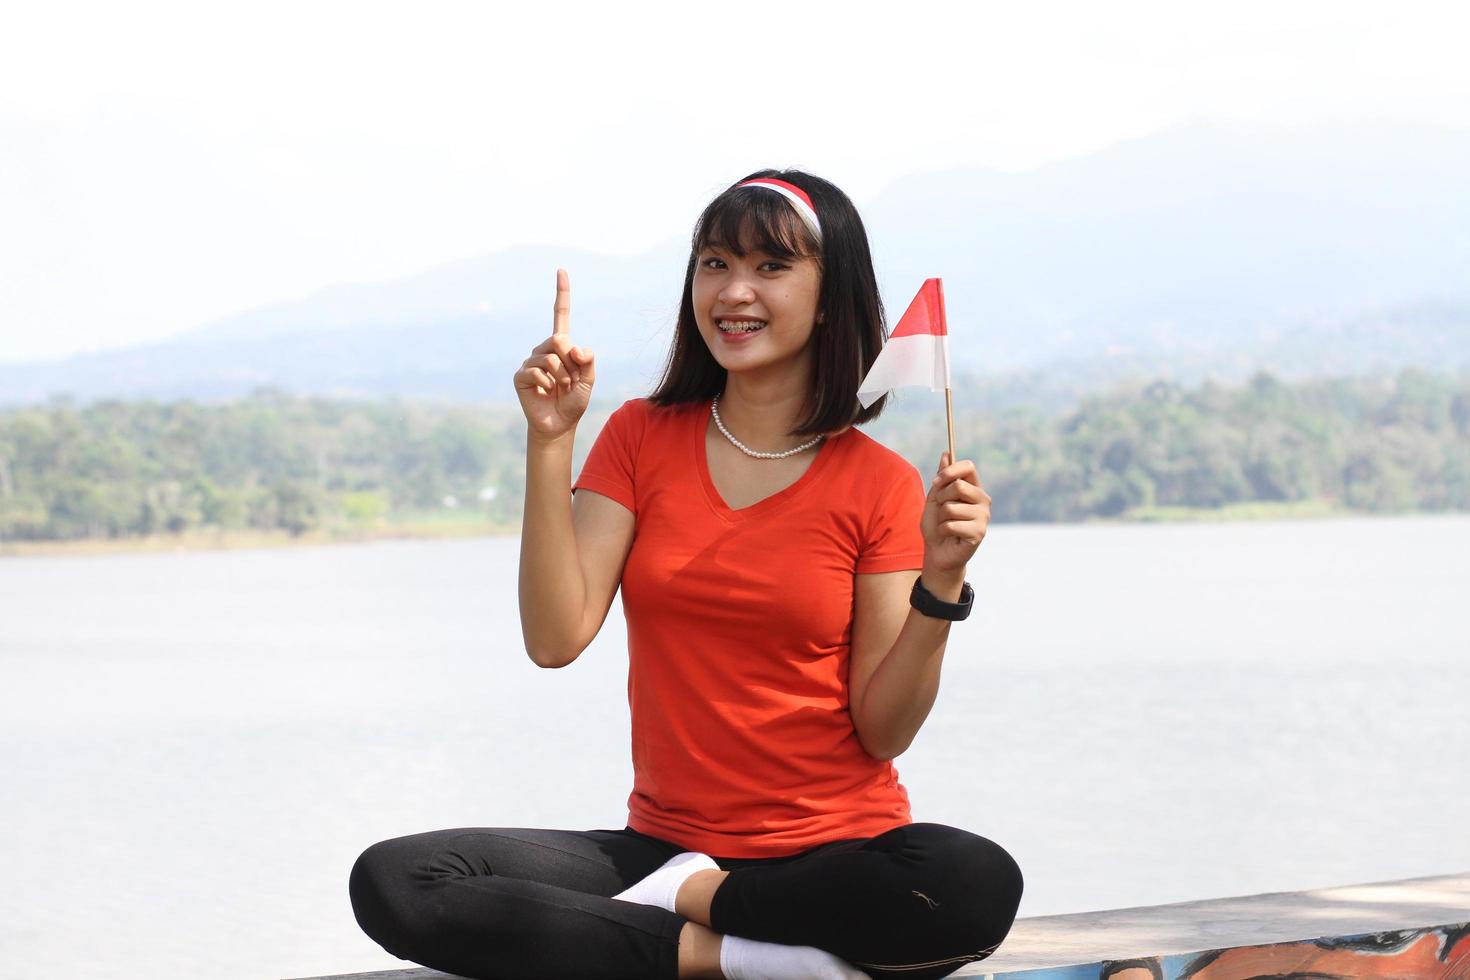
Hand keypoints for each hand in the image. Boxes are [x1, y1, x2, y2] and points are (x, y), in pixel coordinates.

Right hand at [514, 269, 595, 440]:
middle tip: (569, 381)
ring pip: (550, 358)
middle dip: (570, 363)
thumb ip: (588, 361)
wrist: (559, 424)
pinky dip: (547, 384)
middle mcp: (544, 349)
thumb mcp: (589, 380)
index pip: (560, 314)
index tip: (561, 270)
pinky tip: (546, 392)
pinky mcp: (521, 376)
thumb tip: (572, 347)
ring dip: (561, 377)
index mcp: (562, 346)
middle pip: (559, 339)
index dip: (562, 293)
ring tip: (559, 389)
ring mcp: (530, 361)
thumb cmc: (574, 401)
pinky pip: (537, 372)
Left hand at [920, 453, 989, 587]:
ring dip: (942, 518)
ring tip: (947, 525)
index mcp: (973, 488)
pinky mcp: (979, 533)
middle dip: (942, 498)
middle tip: (942, 510)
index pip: (968, 467)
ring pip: (952, 507)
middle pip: (959, 486)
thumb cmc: (936, 524)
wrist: (937, 552)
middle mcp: (982, 500)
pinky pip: (951, 524)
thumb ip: (942, 477)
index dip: (950, 471)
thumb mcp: (935, 498)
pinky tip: (950, 536)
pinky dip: (943, 530)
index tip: (936, 481)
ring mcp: (983, 516)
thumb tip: (946, 453)